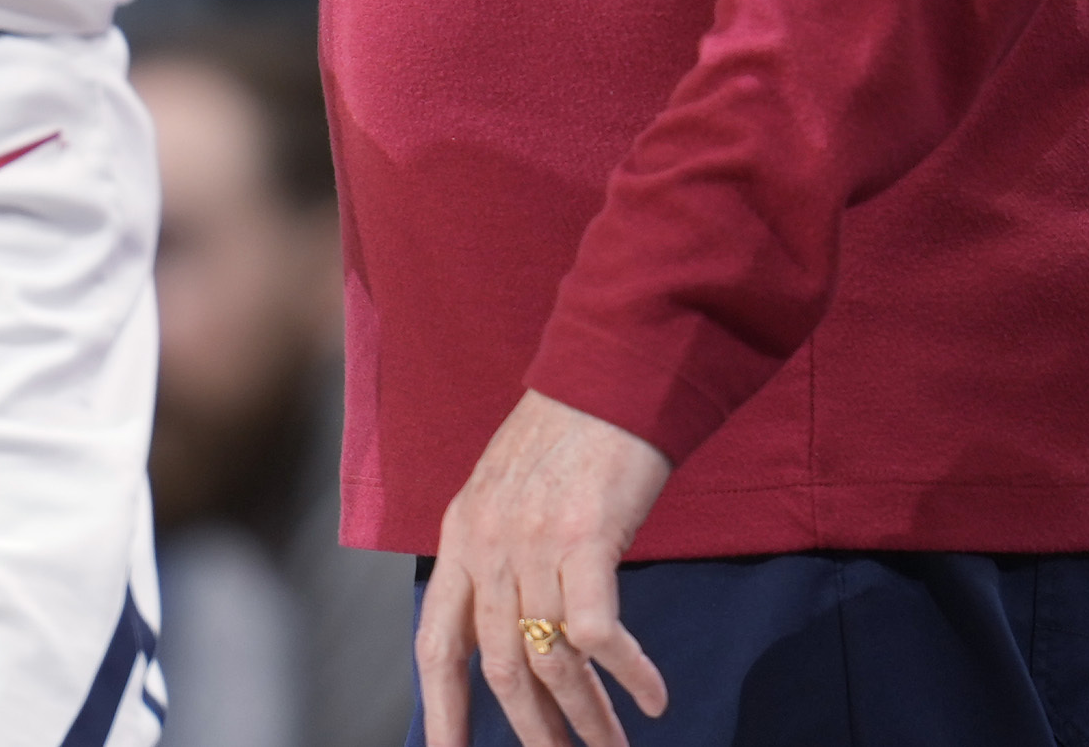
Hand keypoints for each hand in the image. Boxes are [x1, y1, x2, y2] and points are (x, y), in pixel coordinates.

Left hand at [418, 390, 672, 746]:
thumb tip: (515, 628)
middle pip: (497, 665)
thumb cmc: (565, 437)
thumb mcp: (504, 494)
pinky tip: (654, 697)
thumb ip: (498, 555)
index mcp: (459, 537)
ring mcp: (531, 542)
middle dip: (532, 728)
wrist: (605, 378)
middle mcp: (486, 544)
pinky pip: (596, 631)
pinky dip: (626, 672)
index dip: (440, 708)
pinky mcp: (583, 536)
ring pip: (549, 657)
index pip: (434, 641)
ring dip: (587, 716)